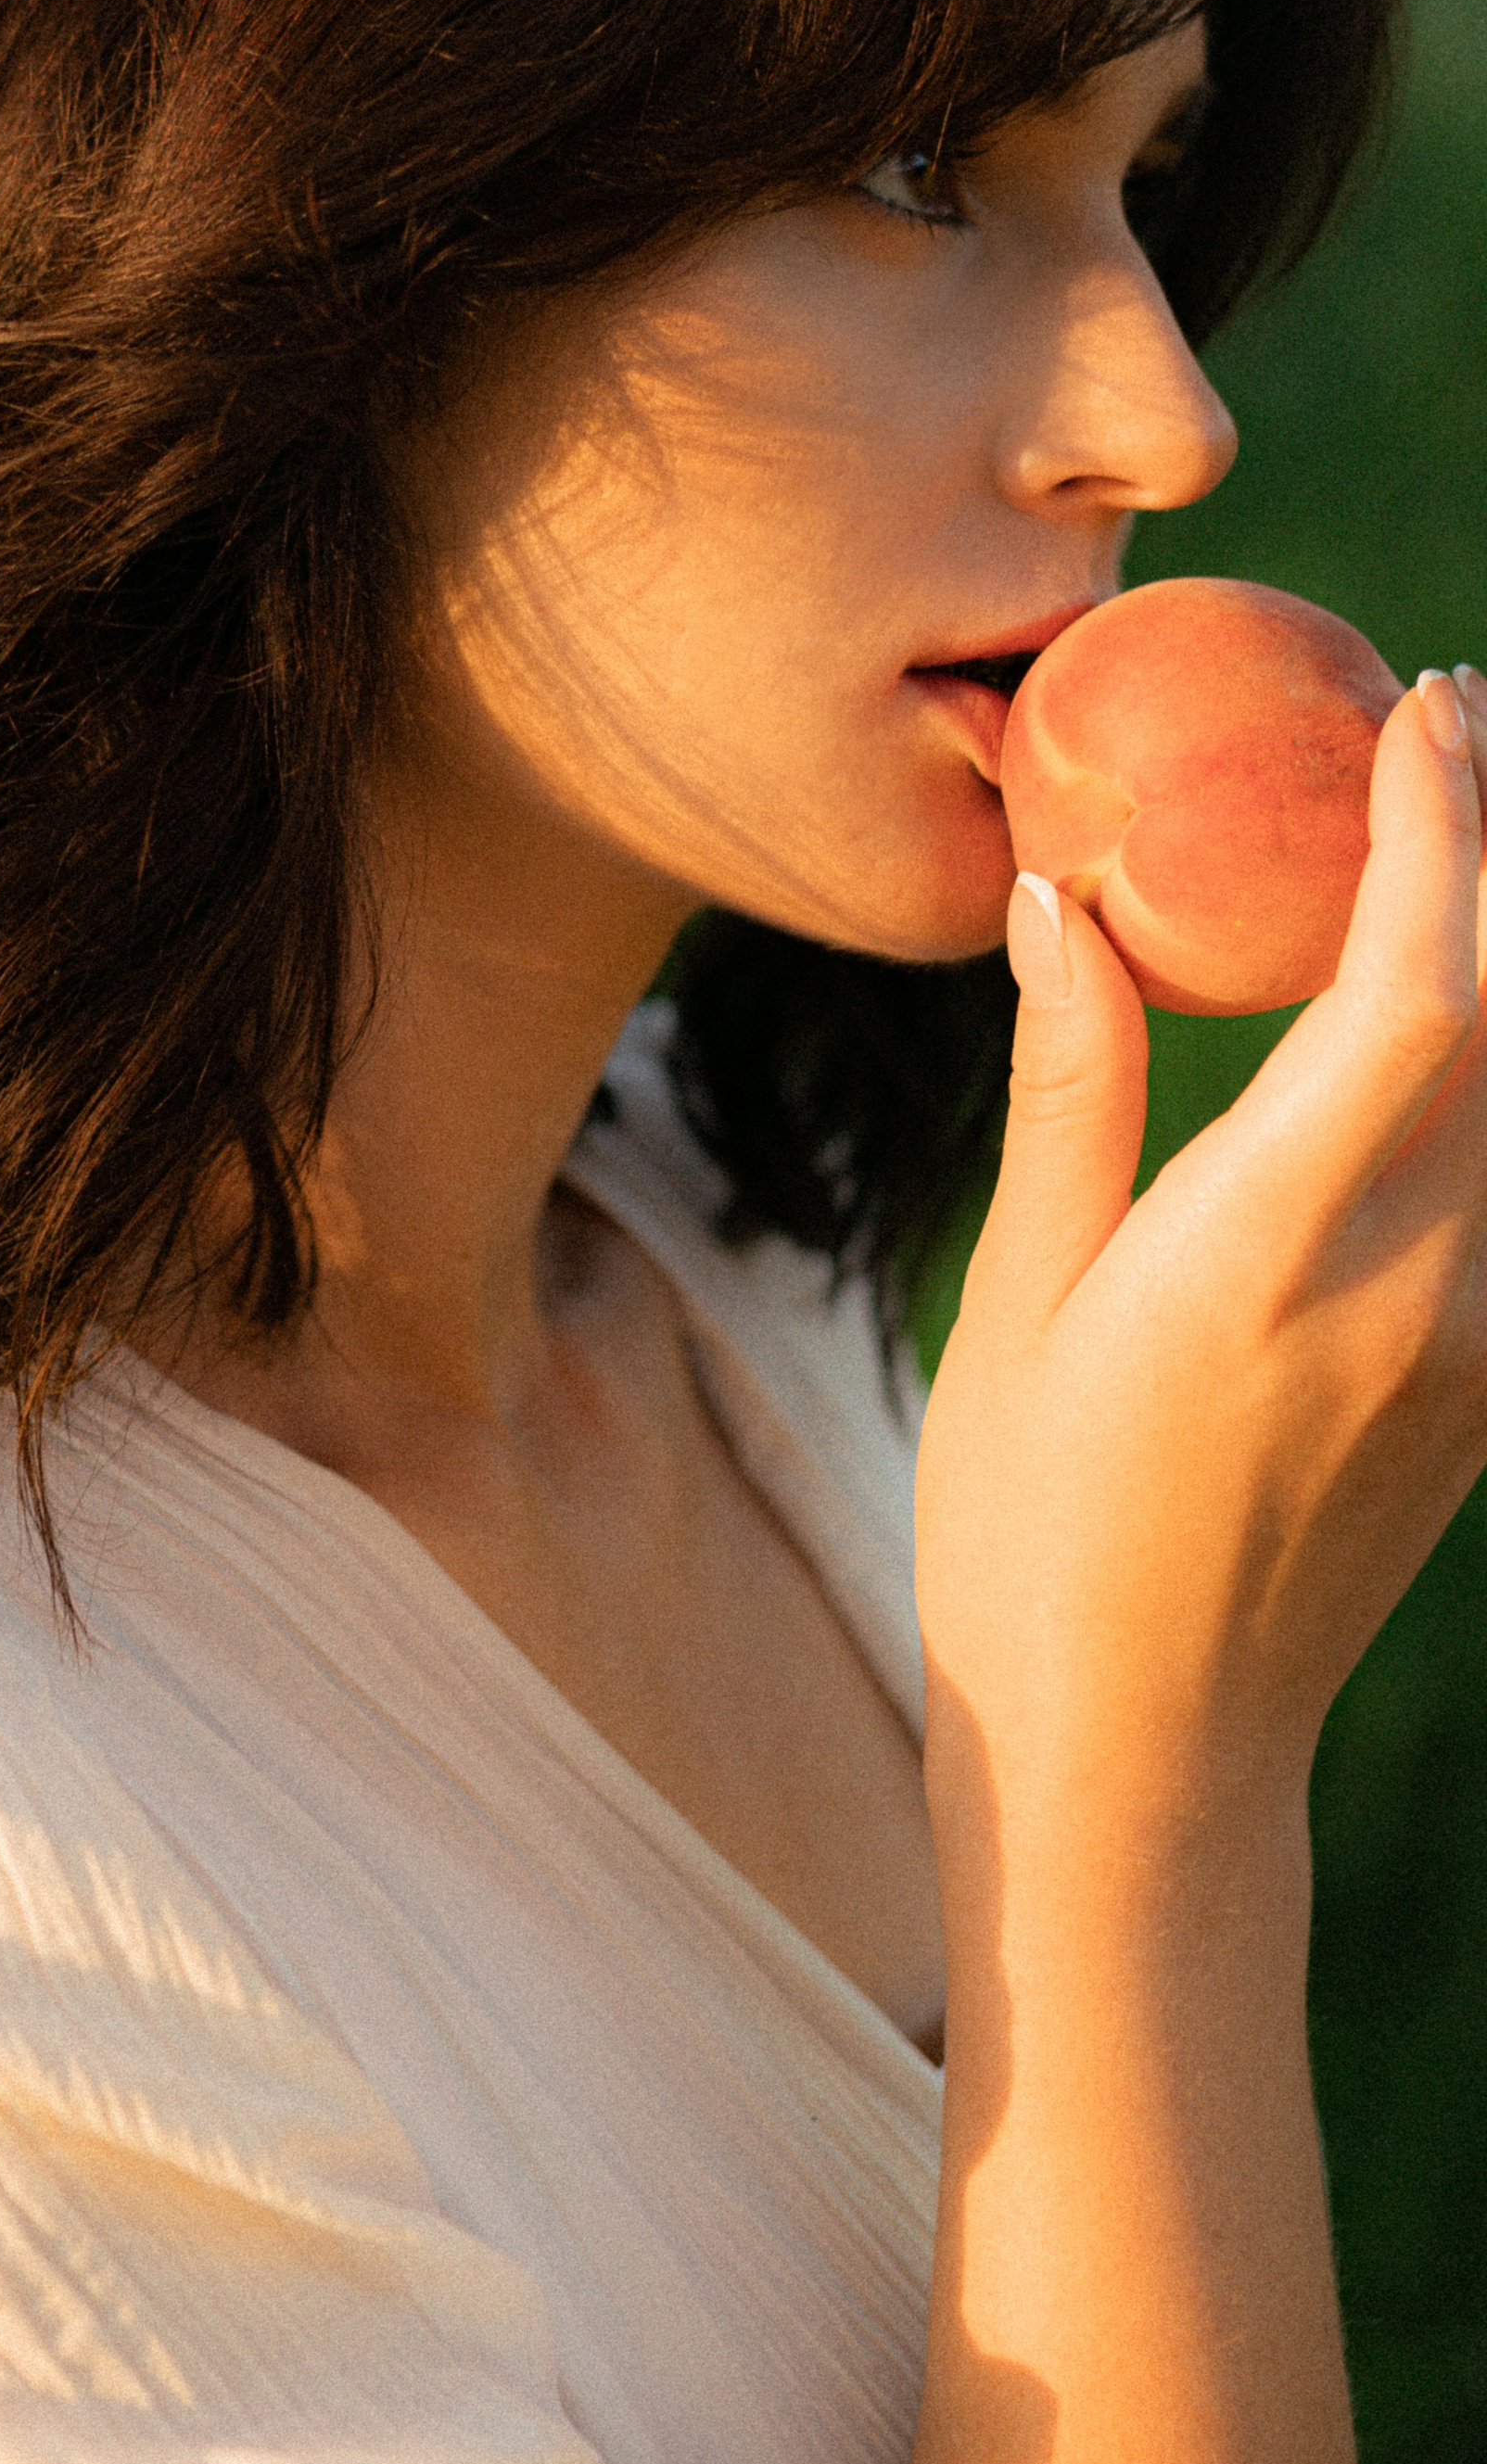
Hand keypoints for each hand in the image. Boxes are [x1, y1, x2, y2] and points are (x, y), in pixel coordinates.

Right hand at [918, 661, 1486, 1865]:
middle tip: (1461, 720)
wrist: (1147, 1762)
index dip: (1440, 825)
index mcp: (1277, 1253)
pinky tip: (1463, 1006)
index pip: (1422, 985)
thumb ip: (1072, 1089)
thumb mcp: (1021, 1303)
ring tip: (1471, 835)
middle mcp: (1428, 1287)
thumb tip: (1065, 897)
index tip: (1422, 702)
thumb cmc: (1032, 1533)